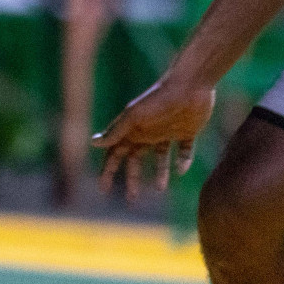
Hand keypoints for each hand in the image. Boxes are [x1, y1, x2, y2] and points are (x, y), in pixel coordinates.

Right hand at [92, 77, 215, 202]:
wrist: (190, 84)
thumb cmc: (159, 98)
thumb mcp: (135, 116)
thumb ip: (116, 130)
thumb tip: (93, 143)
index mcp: (133, 128)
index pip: (115, 153)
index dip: (108, 170)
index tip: (103, 189)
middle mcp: (149, 131)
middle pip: (136, 159)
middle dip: (132, 178)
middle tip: (132, 200)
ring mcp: (168, 132)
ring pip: (160, 158)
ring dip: (159, 173)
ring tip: (160, 188)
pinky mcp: (187, 132)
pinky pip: (184, 151)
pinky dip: (183, 162)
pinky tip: (181, 169)